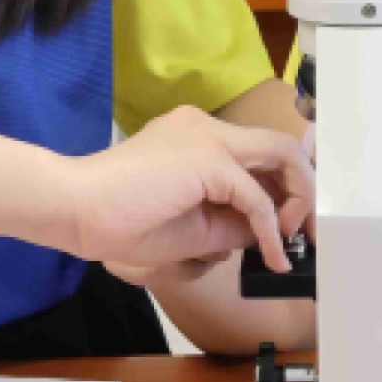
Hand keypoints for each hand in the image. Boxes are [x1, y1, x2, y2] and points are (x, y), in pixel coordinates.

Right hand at [73, 108, 312, 274]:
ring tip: (292, 242)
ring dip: (298, 200)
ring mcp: (207, 137)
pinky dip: (271, 227)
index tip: (289, 226)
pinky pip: (257, 196)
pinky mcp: (207, 159)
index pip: (259, 152)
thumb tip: (268, 231)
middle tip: (307, 233)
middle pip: (280, 146)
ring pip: (281, 155)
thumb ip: (231, 221)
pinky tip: (269, 253)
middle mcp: (206, 127)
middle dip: (305, 190)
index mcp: (195, 136)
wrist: (74, 209)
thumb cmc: (118, 220)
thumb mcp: (192, 226)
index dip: (284, 188)